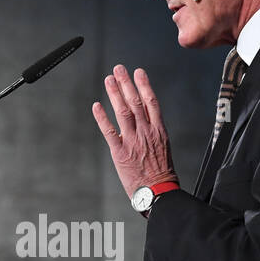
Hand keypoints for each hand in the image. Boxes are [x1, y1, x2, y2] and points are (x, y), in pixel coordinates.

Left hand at [92, 65, 176, 199]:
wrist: (159, 192)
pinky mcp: (120, 152)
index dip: (144, 85)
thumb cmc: (161, 172)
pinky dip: (102, 117)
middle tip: (118, 68)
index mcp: (159, 130)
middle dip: (126, 83)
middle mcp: (146, 132)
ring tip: (108, 79)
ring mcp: (133, 141)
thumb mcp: (163, 147)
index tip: (138, 72)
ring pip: (123, 111)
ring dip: (114, 94)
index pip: (151, 102)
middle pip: (135, 102)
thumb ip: (153, 131)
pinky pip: (109, 131)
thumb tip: (145, 118)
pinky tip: (96, 106)